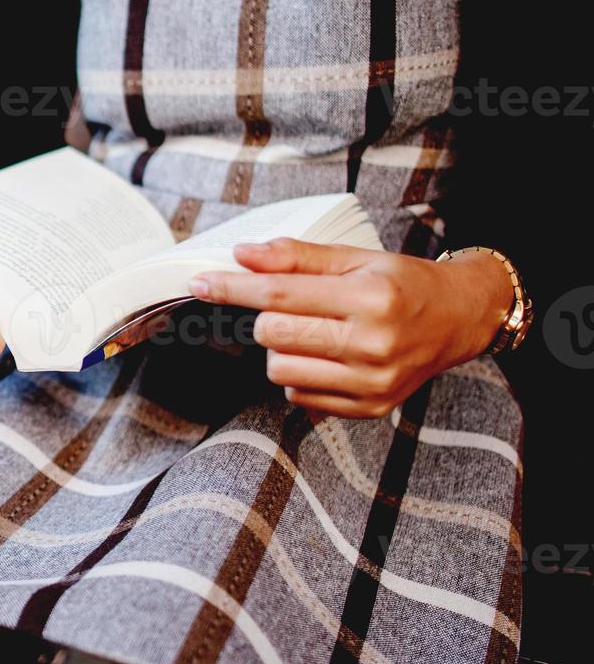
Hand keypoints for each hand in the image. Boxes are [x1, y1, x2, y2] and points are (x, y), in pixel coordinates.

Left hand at [190, 238, 512, 417]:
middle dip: (268, 316)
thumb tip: (243, 255)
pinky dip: (300, 375)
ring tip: (313, 333)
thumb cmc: (403, 284)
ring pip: (279, 371)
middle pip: (273, 334)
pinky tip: (328, 357)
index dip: (233, 288)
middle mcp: (373, 344)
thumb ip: (297, 257)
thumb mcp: (356, 258)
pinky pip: (299, 396)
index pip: (279, 294)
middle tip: (290, 307)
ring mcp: (371, 382)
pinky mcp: (368, 408)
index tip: (202, 282)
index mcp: (370, 297)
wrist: (459, 319)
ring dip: (282, 350)